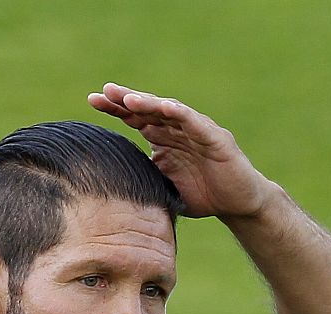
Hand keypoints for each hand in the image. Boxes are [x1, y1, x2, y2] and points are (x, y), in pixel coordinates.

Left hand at [88, 83, 274, 220]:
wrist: (238, 205)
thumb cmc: (203, 196)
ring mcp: (196, 131)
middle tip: (104, 91)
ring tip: (128, 99)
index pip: (135, 119)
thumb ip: (145, 180)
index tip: (92, 101)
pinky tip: (164, 107)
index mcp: (163, 139)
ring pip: (169, 111)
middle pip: (148, 109)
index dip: (115, 109)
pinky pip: (195, 123)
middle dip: (125, 100)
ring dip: (149, 104)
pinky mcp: (216, 138)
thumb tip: (112, 184)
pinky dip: (180, 114)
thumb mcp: (165, 189)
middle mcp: (178, 130)